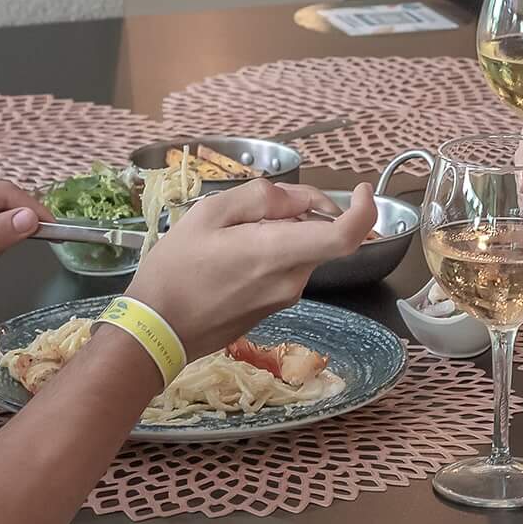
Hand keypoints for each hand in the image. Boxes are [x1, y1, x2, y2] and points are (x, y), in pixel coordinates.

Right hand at [127, 180, 377, 359]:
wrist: (157, 332)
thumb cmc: (175, 270)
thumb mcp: (207, 215)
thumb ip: (259, 198)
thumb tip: (297, 200)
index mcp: (277, 253)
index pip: (345, 236)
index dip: (365, 211)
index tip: (362, 191)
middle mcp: (291, 279)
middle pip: (319, 235)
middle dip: (302, 211)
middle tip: (259, 205)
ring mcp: (284, 298)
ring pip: (302, 251)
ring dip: (283, 232)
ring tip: (232, 233)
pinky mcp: (273, 309)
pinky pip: (286, 269)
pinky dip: (274, 252)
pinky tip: (232, 255)